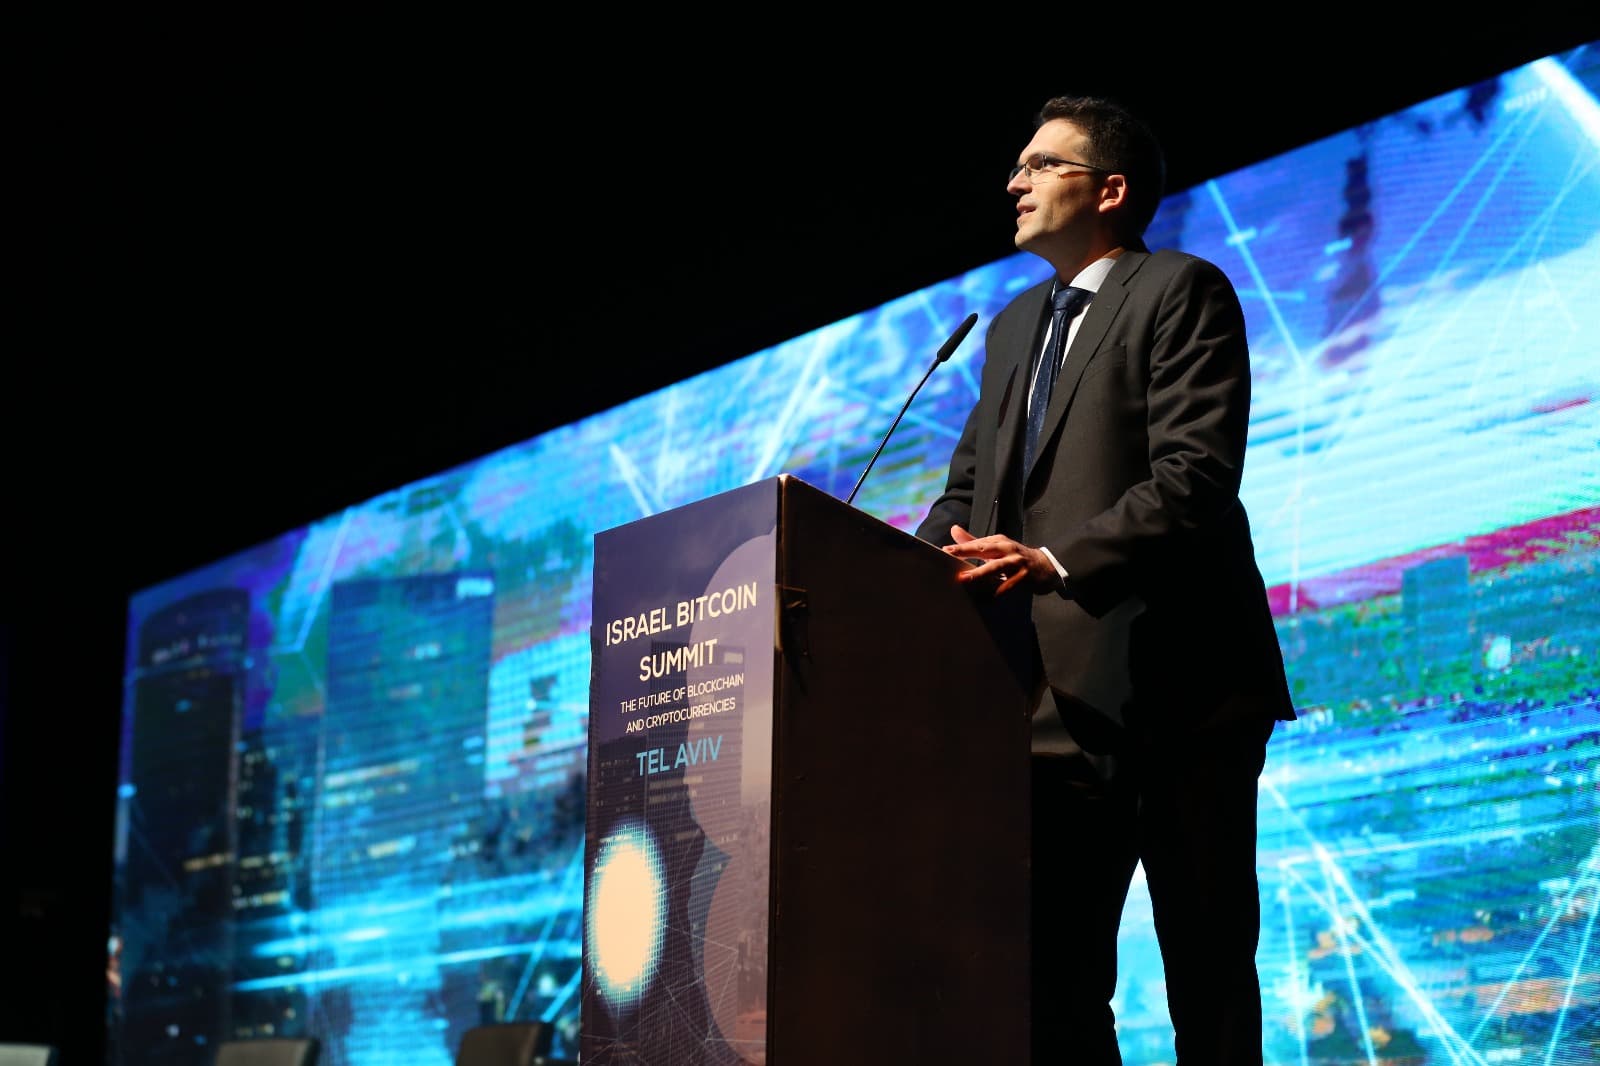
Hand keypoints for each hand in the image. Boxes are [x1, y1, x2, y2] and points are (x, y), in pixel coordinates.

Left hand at [942, 525, 1056, 595]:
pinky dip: (999, 590)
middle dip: (967, 551)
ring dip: (980, 572)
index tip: (945, 550)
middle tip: (950, 555)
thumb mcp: (996, 547)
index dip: (961, 547)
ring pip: (996, 567)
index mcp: (998, 541)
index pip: (977, 543)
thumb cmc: (1015, 557)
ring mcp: (1016, 562)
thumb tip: (953, 530)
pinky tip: (989, 596)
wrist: (1045, 566)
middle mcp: (1007, 549)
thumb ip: (973, 541)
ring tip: (965, 578)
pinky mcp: (1024, 576)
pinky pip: (1009, 584)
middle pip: (984, 549)